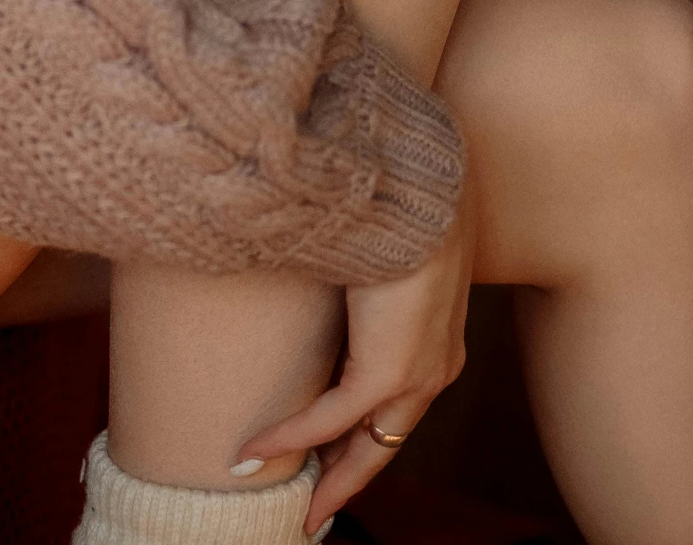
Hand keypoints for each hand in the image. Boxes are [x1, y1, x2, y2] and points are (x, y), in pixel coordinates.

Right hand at [230, 201, 474, 534]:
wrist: (417, 183)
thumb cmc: (396, 196)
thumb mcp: (378, 242)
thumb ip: (352, 268)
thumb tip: (310, 259)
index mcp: (437, 338)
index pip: (396, 405)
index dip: (362, 435)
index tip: (329, 455)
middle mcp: (435, 365)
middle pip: (386, 440)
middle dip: (347, 478)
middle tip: (313, 509)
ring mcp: (417, 372)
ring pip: (367, 445)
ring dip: (325, 476)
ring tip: (289, 504)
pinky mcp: (389, 369)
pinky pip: (332, 418)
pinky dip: (291, 436)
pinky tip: (254, 451)